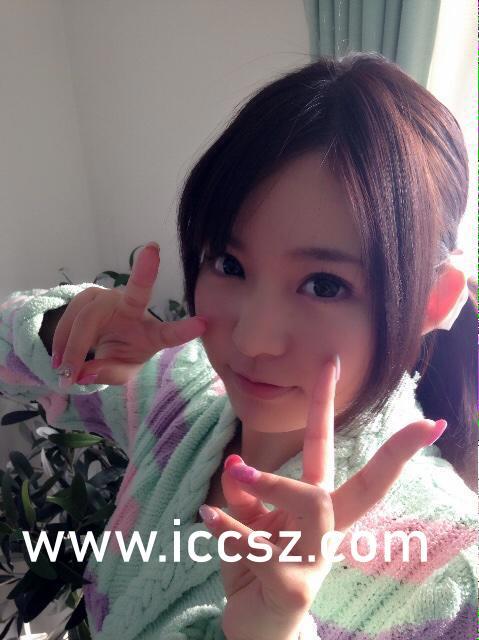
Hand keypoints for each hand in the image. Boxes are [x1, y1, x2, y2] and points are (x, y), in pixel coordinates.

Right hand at [52, 242, 205, 385]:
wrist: (103, 338)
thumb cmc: (121, 354)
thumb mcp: (119, 372)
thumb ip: (107, 374)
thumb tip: (82, 373)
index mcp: (151, 332)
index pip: (169, 332)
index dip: (184, 330)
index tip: (203, 323)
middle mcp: (135, 308)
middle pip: (110, 317)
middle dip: (88, 340)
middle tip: (68, 372)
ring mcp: (111, 297)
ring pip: (87, 315)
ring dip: (69, 344)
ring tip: (62, 370)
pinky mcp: (90, 294)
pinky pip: (71, 313)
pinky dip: (60, 338)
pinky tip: (57, 358)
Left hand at [198, 357, 446, 639]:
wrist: (255, 631)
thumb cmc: (257, 570)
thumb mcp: (250, 527)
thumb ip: (248, 496)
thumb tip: (237, 466)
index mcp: (321, 513)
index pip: (358, 472)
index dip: (392, 448)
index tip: (428, 422)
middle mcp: (328, 533)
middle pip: (358, 484)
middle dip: (363, 436)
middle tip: (331, 369)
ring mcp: (316, 561)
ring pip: (312, 502)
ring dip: (272, 482)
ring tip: (239, 473)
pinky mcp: (293, 586)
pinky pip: (259, 543)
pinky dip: (229, 526)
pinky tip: (208, 515)